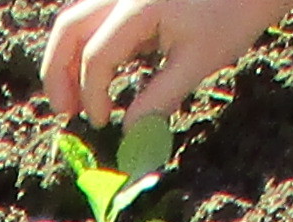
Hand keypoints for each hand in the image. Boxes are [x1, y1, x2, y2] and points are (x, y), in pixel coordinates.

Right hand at [42, 0, 291, 126]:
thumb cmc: (233, 14)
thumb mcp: (198, 62)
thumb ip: (159, 99)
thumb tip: (129, 137)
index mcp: (139, 6)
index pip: (97, 55)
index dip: (93, 95)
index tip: (104, 123)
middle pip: (68, 29)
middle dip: (58, 74)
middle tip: (64, 113)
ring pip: (73, 17)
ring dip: (66, 57)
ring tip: (72, 95)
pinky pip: (91, 13)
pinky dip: (84, 42)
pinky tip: (95, 69)